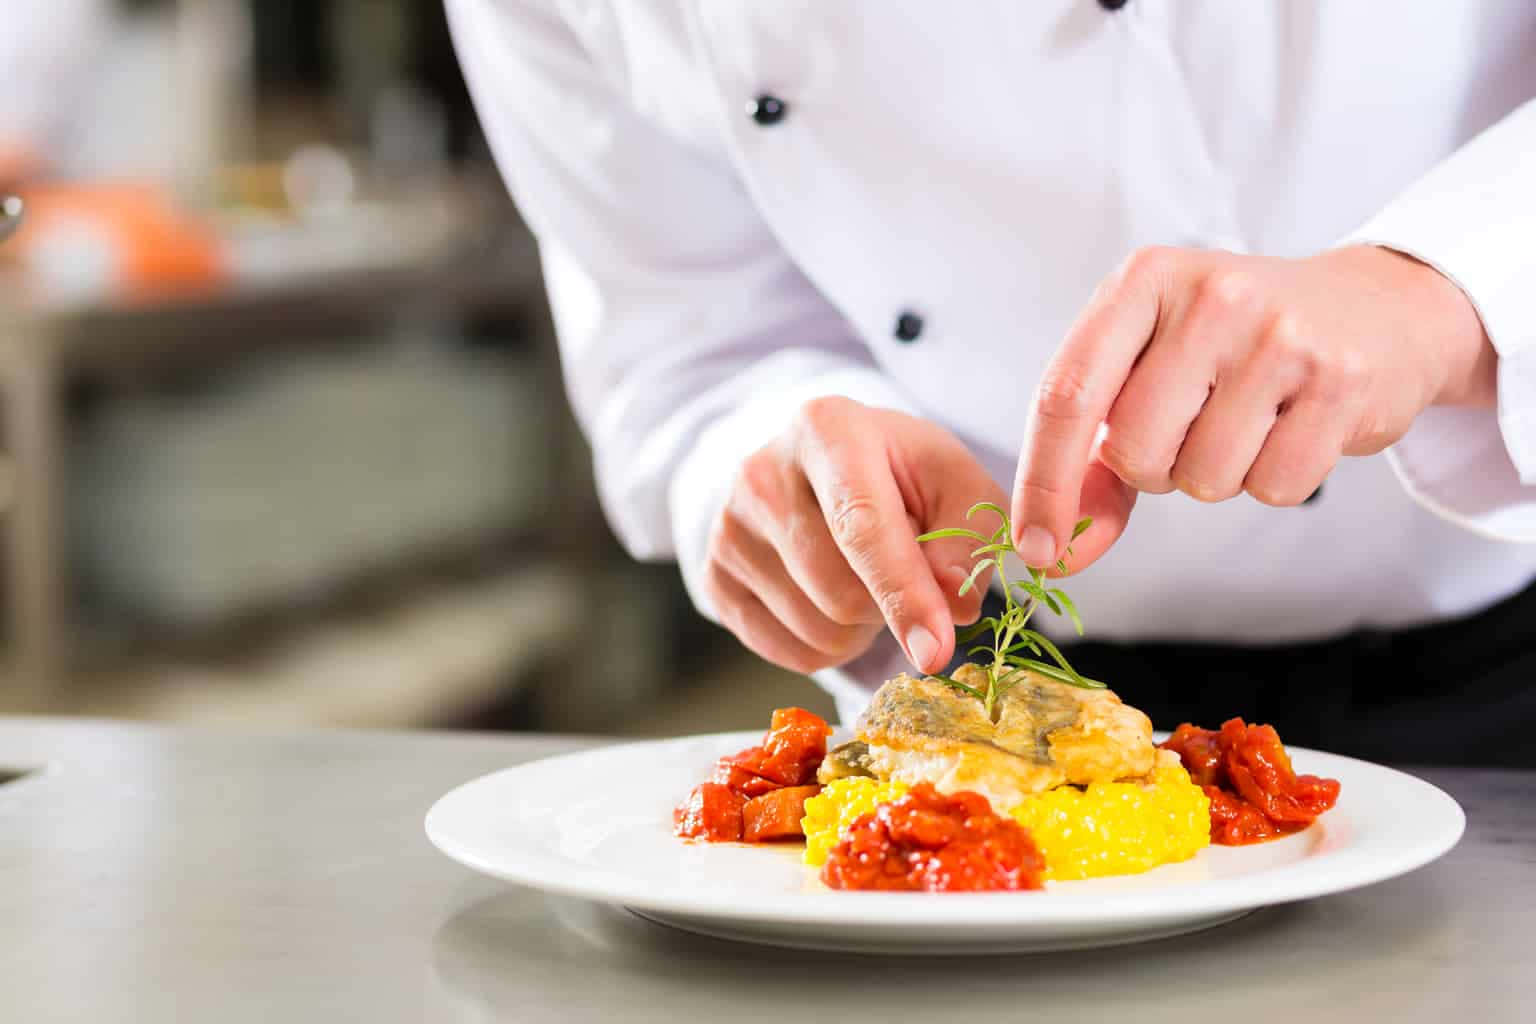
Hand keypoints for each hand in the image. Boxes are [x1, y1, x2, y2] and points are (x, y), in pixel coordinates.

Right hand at [703, 397, 1004, 674]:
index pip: (862, 527)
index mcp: (827, 429)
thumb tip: (957, 607)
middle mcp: (762, 473)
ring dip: (861, 629)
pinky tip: (830, 601)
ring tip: (862, 579)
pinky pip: (787, 652)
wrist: (818, 464)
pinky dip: (827, 646)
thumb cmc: (896, 471)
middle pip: (839, 594)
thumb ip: (969, 537)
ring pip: (816, 630)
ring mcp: (727, 527)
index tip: (935, 651)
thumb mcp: (951, 479)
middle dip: (888, 607)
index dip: (903, 594)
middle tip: (899, 574)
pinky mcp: (713, 576)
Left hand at [1010, 245, 1495, 569]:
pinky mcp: (1342, 379)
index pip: (1066, 395)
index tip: (1033, 549)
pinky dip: (1275, 480)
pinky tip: (1295, 427)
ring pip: (1202, 478)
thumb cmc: (1236, 348)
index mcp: (1142, 282)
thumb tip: (1050, 553)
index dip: (1043, 483)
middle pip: (1134, 450)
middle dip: (1154, 470)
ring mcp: (1280, 334)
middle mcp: (1208, 297)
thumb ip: (1091, 459)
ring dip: (1216, 476)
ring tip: (1250, 420)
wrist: (1375, 309)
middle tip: (1195, 427)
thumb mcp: (1151, 371)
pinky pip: (1275, 487)